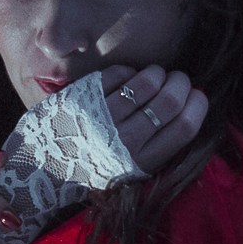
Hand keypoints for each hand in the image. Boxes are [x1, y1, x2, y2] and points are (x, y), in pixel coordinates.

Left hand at [93, 63, 208, 173]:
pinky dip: (128, 71)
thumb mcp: (131, 169)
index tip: (196, 95)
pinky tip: (127, 78)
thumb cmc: (95, 168)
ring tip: (154, 76)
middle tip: (176, 80)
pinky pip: (118, 73)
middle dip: (180, 82)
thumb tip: (191, 105)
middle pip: (170, 101)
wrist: (45, 172)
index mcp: (141, 162)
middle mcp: (124, 141)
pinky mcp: (82, 99)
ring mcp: (102, 118)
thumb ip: (159, 145)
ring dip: (156, 73)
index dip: (197, 104)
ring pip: (146, 83)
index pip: (185, 127)